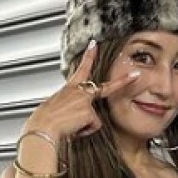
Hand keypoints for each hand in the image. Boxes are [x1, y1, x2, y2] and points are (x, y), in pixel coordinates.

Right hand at [24, 41, 142, 144]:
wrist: (43, 127)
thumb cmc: (45, 121)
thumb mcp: (56, 109)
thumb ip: (70, 107)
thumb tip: (74, 117)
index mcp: (69, 89)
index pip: (81, 69)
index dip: (89, 56)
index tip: (93, 44)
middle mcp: (78, 92)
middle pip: (104, 88)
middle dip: (123, 82)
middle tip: (135, 75)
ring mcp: (85, 100)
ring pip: (93, 118)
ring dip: (85, 125)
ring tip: (70, 127)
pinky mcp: (89, 112)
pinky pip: (92, 126)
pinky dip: (84, 132)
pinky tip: (73, 130)